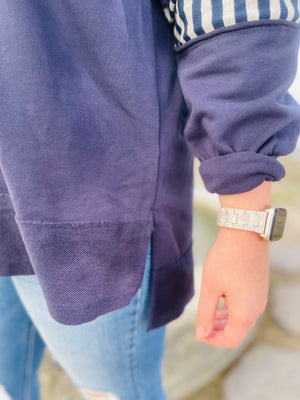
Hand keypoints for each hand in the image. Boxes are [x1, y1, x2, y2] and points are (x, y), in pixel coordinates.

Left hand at [195, 226, 269, 347]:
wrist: (245, 232)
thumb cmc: (225, 259)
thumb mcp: (210, 288)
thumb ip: (205, 314)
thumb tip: (201, 334)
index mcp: (246, 313)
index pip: (230, 340)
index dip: (212, 340)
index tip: (198, 332)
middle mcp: (258, 308)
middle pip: (237, 330)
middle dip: (218, 330)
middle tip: (201, 323)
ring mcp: (261, 297)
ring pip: (242, 318)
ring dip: (225, 319)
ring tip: (209, 311)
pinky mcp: (260, 287)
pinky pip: (247, 305)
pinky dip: (232, 308)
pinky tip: (221, 297)